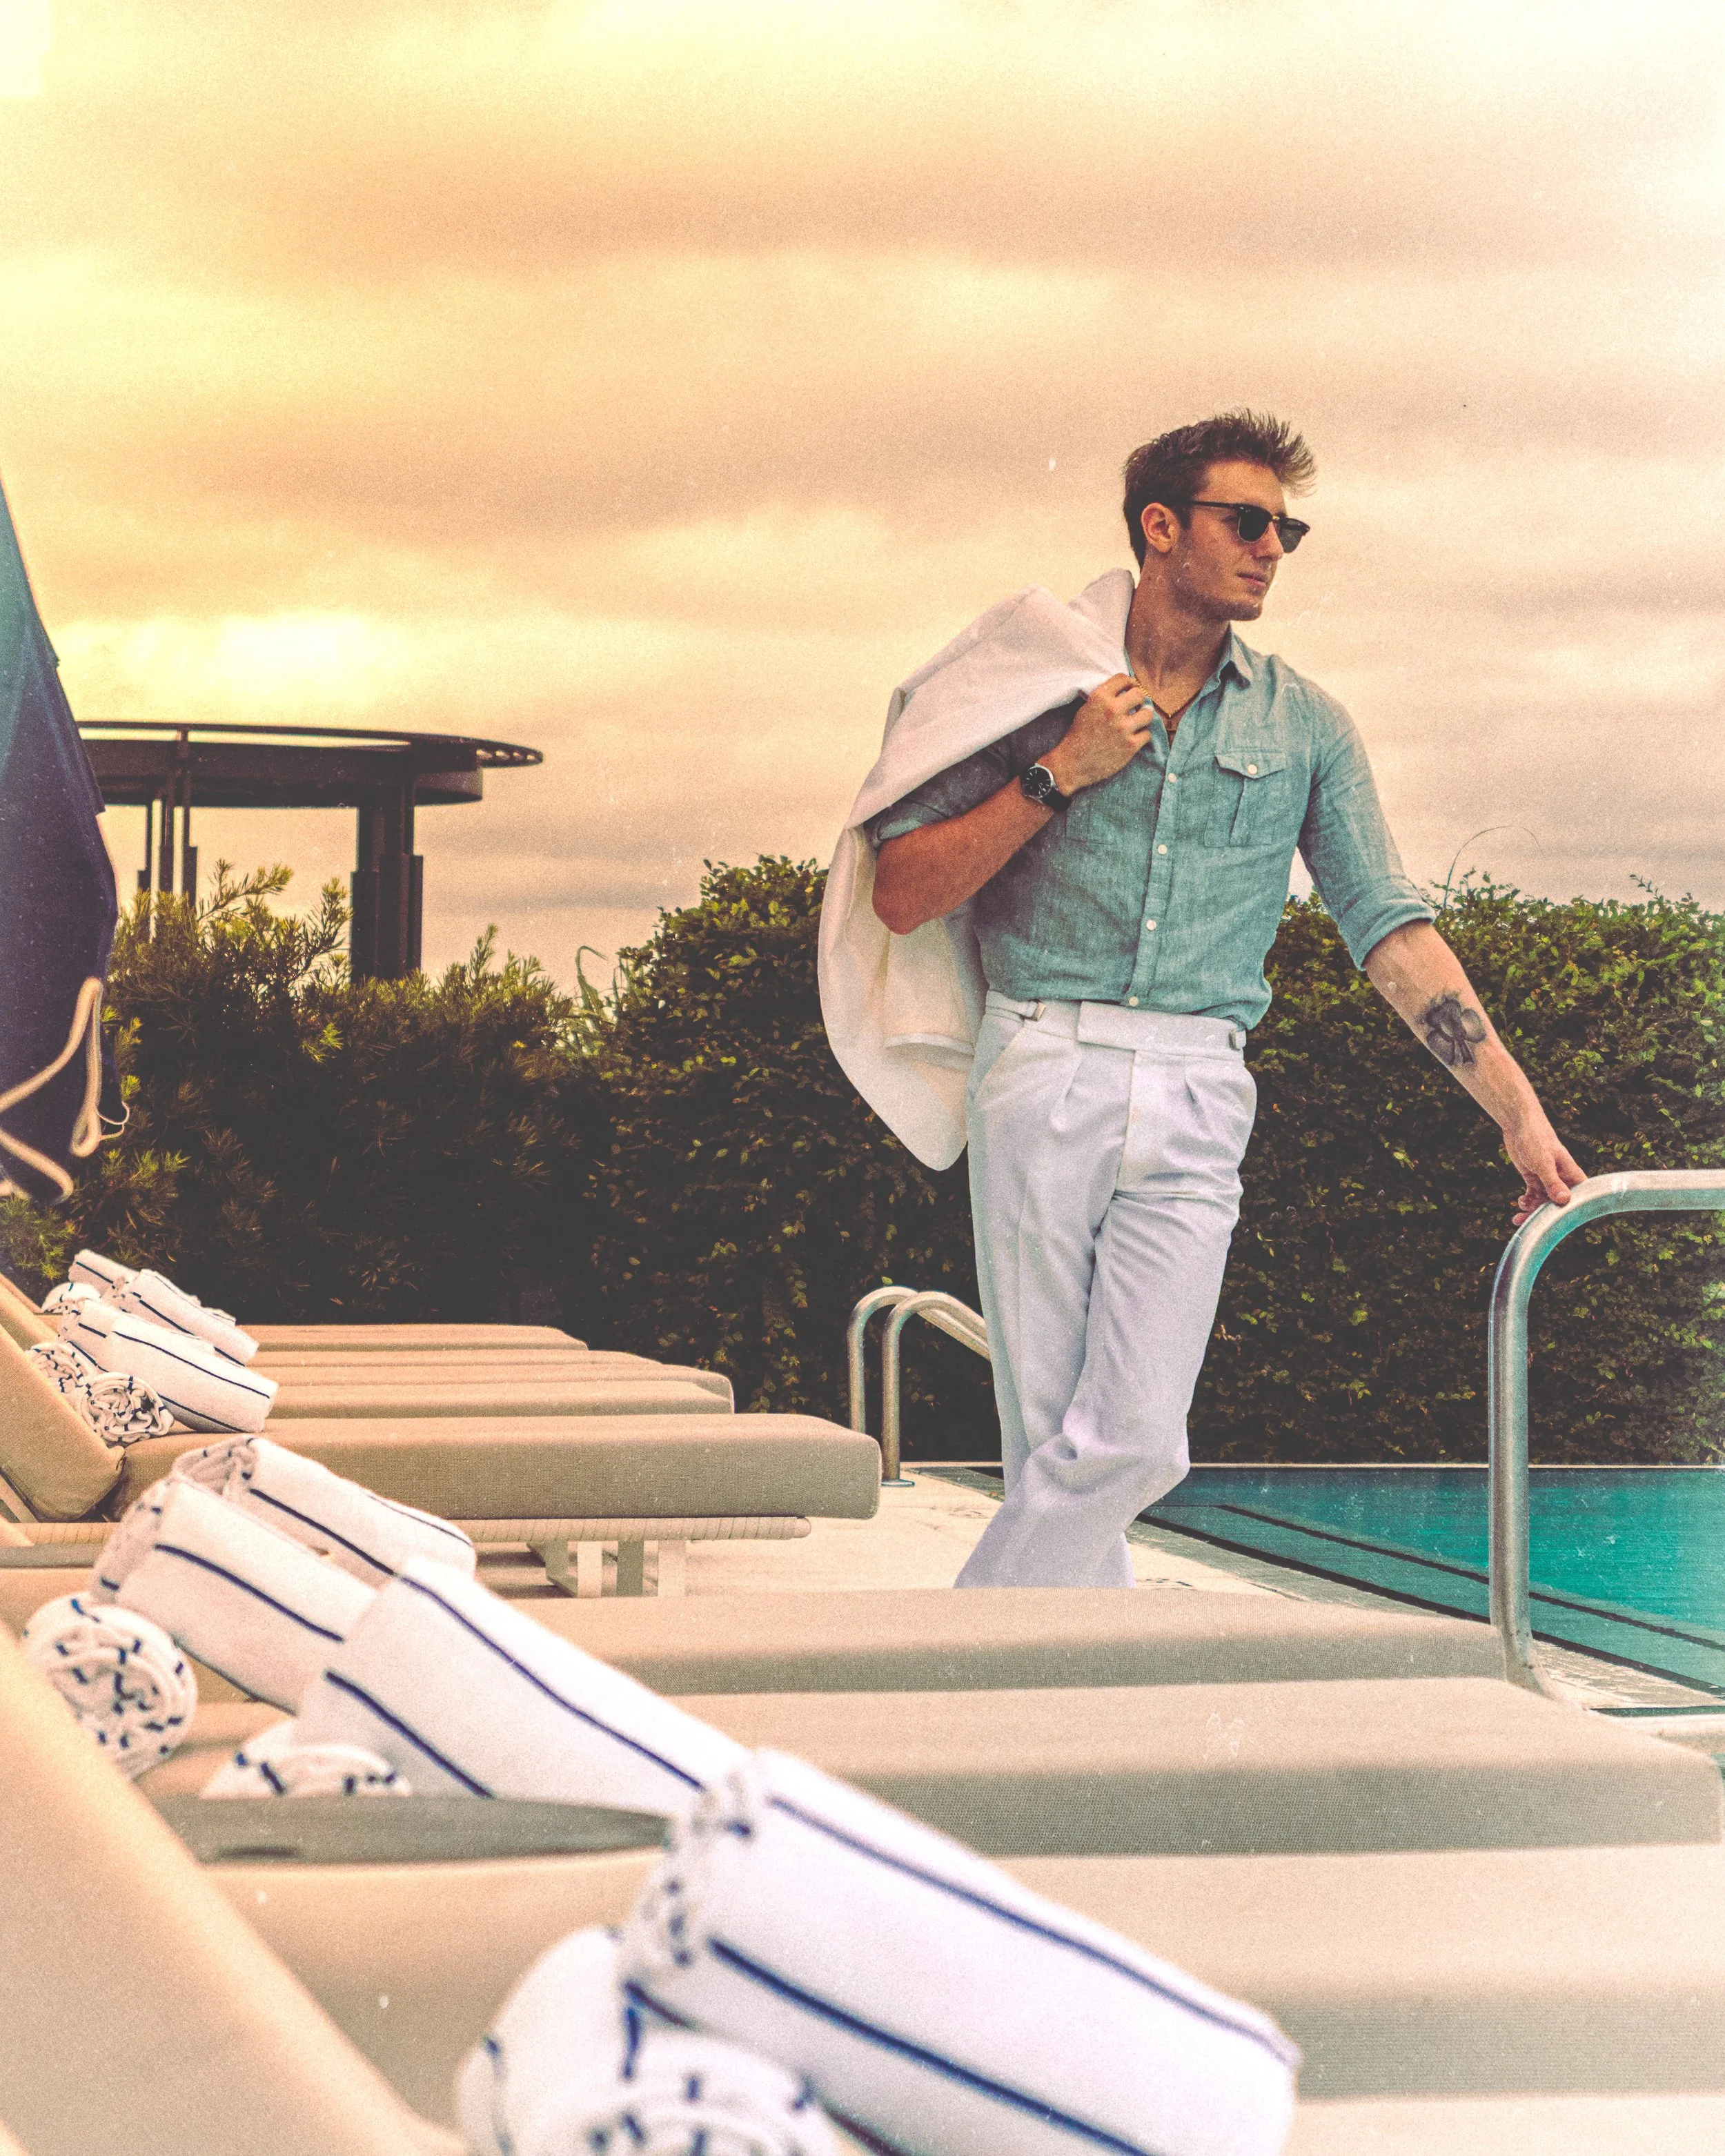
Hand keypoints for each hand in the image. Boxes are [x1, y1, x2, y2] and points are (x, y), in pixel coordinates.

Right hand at [1042, 674, 1154, 794]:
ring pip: (1148, 714)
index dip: (1130, 683)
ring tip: (1137, 722)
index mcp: (1099, 698)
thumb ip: (1104, 698)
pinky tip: (1133, 738)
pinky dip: (1141, 736)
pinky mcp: (1130, 746)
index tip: (1131, 689)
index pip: (1123, 679)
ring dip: (1143, 718)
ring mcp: (1123, 728)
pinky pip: (1147, 734)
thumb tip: (1124, 691)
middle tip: (1136, 707)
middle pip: (1140, 694)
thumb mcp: (1086, 709)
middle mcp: (1112, 710)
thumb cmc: (1078, 736)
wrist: (1072, 763)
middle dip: (1139, 700)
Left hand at [1501, 1106, 1585, 1227]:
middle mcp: (1561, 1178)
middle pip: (1558, 1203)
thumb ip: (1553, 1182)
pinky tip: (1520, 1202)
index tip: (1564, 1224)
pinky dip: (1527, 1202)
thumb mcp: (1543, 1162)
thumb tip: (1564, 1201)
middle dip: (1546, 1215)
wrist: (1519, 1124)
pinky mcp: (1534, 1177)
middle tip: (1531, 1223)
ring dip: (1532, 1210)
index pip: (1579, 1197)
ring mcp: (1547, 1178)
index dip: (1575, 1211)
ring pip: (1544, 1201)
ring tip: (1518, 1217)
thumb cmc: (1536, 1138)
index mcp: (1570, 1174)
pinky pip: (1533, 1195)